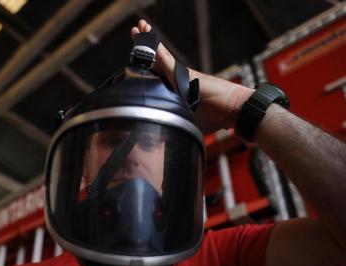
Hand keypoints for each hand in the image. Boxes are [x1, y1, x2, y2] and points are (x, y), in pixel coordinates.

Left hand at [131, 20, 253, 132]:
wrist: (235, 110)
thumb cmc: (217, 117)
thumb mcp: (190, 122)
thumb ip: (178, 122)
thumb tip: (168, 134)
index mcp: (177, 92)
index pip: (157, 77)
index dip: (146, 66)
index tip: (135, 58)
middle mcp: (179, 81)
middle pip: (156, 64)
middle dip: (144, 48)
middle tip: (135, 30)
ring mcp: (183, 77)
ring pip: (161, 59)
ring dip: (148, 43)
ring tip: (138, 28)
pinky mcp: (188, 77)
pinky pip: (169, 64)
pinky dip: (159, 53)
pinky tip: (148, 39)